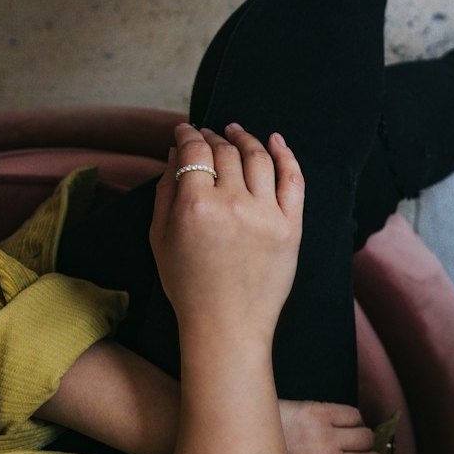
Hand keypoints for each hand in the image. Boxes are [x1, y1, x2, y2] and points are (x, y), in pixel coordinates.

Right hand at [150, 123, 304, 346]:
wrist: (227, 323)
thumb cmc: (188, 283)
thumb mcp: (160, 237)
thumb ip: (166, 191)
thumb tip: (174, 154)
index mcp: (195, 205)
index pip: (194, 151)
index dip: (188, 135)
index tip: (185, 130)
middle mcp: (234, 203)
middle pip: (226, 153)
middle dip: (213, 137)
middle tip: (209, 133)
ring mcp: (267, 213)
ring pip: (258, 159)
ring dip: (246, 139)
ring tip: (237, 132)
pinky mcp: (291, 226)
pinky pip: (293, 180)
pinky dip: (286, 155)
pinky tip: (276, 141)